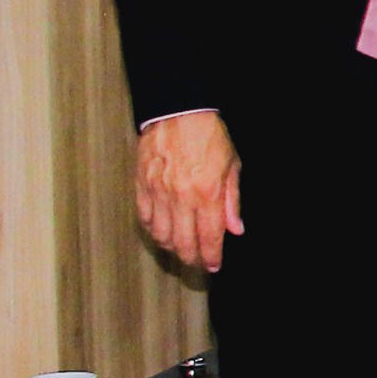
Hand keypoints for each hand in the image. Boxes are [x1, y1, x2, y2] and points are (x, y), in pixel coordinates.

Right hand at [133, 110, 240, 274]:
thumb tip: (235, 229)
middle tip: (197, 264)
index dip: (211, 256)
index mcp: (207, 193)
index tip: (213, 266)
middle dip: (192, 259)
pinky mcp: (141, 185)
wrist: (178, 111)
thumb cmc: (209, 136)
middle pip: (183, 242)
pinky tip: (162, 233)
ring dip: (172, 248)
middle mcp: (182, 197)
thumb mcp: (232, 166)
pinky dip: (153, 230)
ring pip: (161, 235)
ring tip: (181, 251)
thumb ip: (232, 201)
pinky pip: (145, 218)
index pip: (209, 237)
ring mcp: (158, 192)